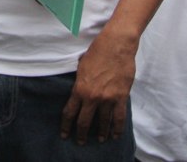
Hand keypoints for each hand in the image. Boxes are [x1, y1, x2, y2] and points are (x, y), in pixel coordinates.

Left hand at [59, 28, 135, 144]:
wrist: (116, 45)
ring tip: (100, 139)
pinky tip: (116, 135)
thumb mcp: (81, 67)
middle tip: (80, 141)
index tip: (64, 134)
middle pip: (84, 122)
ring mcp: (107, 98)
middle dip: (81, 134)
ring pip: (103, 122)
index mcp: (79, 89)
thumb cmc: (97, 51)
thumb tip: (78, 90)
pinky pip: (119, 118)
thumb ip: (79, 82)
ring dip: (101, 133)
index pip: (70, 113)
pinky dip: (117, 128)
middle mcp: (92, 97)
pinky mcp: (121, 97)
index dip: (66, 126)